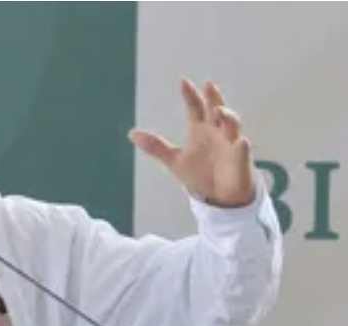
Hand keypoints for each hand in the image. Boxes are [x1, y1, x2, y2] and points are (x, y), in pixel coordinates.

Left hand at [129, 78, 255, 207]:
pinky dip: (242, 146)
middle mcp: (217, 132)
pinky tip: (241, 142)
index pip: (195, 107)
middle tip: (208, 85)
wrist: (219, 195)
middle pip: (217, 110)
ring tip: (219, 111)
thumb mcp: (174, 159)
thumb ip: (156, 146)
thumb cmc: (201, 173)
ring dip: (228, 117)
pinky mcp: (240, 159)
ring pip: (233, 126)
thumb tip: (132, 133)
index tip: (183, 81)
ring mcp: (230, 144)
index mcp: (201, 129)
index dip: (190, 95)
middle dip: (214, 98)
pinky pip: (243, 151)